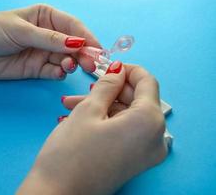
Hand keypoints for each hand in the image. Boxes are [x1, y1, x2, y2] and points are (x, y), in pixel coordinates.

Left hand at [0, 4, 99, 79]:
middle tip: (89, 64)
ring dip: (71, 64)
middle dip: (83, 54)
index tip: (98, 50)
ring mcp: (43, 53)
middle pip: (73, 45)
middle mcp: (48, 35)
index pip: (73, 27)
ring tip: (69, 67)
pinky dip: (59, 73)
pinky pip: (54, 72)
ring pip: (66, 60)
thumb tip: (78, 43)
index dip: (87, 38)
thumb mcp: (22, 31)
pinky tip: (58, 73)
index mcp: (46, 17)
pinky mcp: (37, 68)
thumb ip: (50, 39)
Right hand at [17, 62, 167, 194]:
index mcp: (149, 122)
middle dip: (110, 91)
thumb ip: (108, 85)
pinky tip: (81, 118)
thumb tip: (118, 70)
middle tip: (85, 88)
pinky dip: (106, 121)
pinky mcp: (134, 162)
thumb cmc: (71, 152)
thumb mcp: (88, 109)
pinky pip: (124, 131)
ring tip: (73, 105)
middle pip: (137, 100)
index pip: (148, 82)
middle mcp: (156, 139)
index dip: (128, 69)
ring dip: (103, 106)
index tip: (110, 66)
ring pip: (127, 116)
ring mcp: (146, 154)